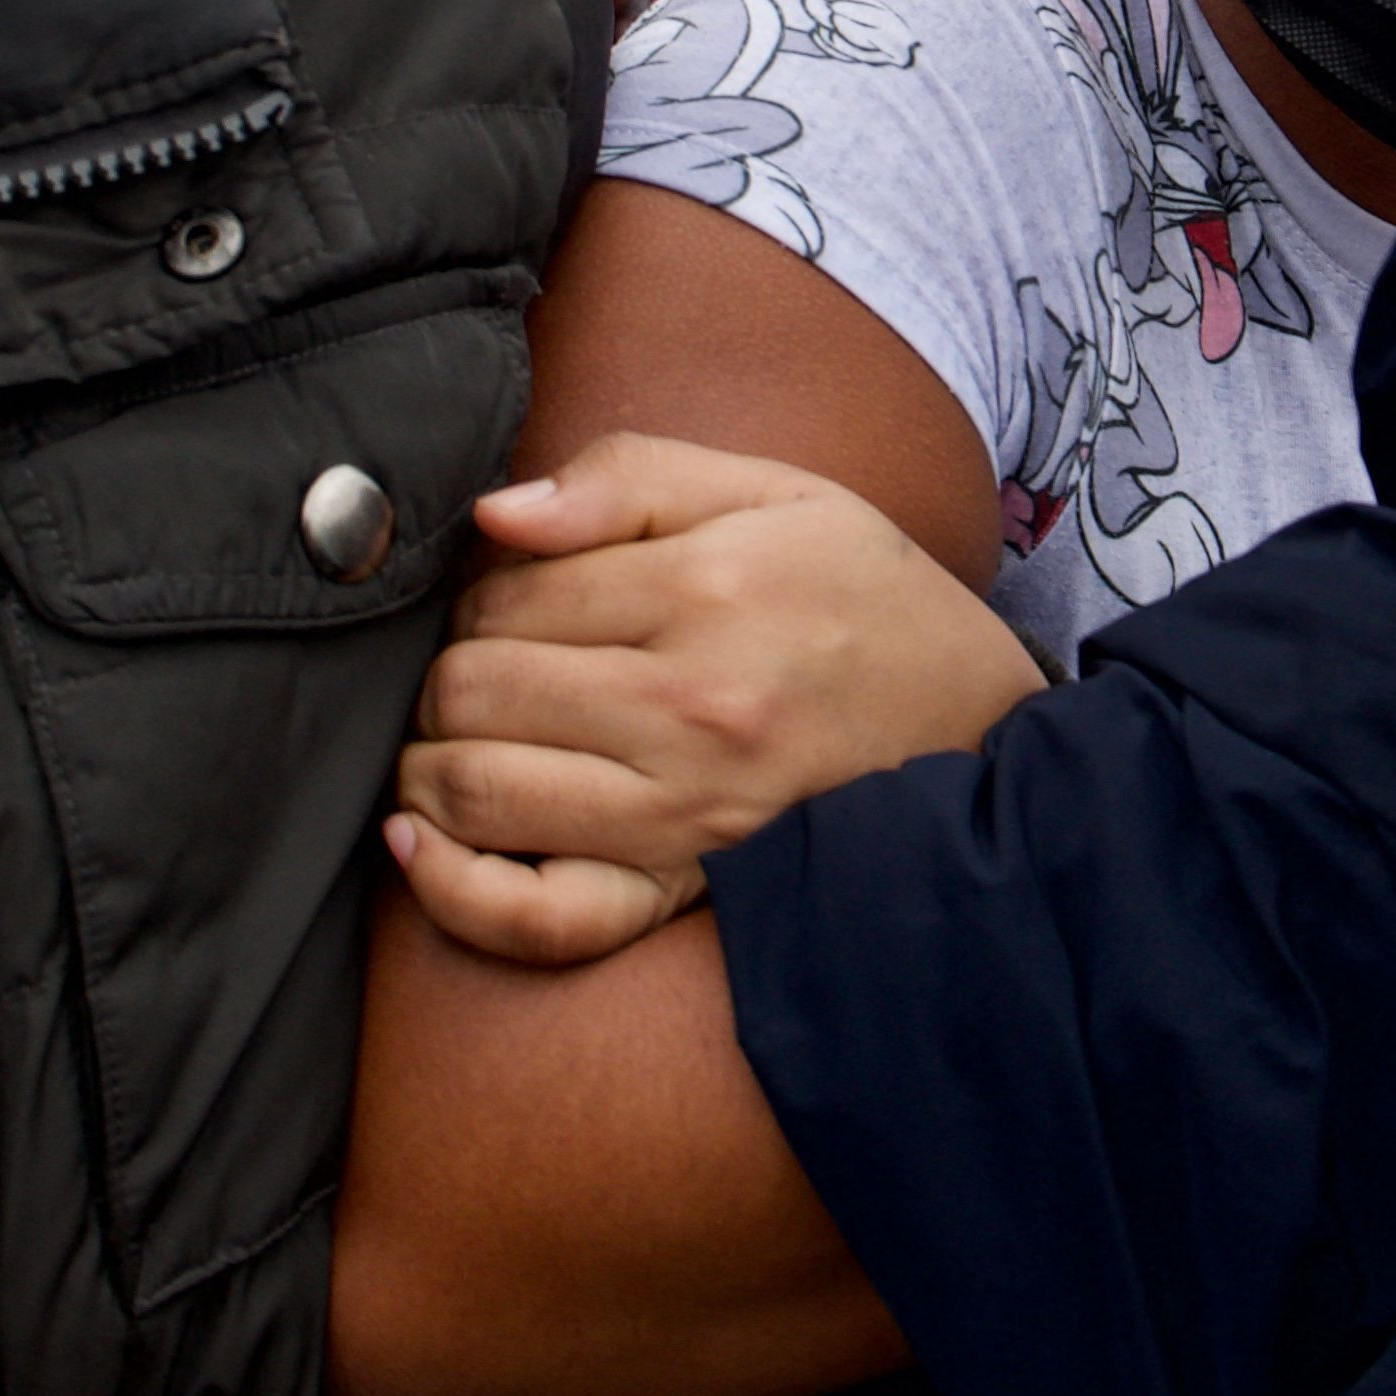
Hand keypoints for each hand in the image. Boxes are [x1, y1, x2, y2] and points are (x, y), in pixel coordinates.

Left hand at [384, 436, 1046, 969]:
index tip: (512, 602)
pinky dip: (457, 890)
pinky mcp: (687, 891)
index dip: (479, 595)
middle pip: (474, 692)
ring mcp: (686, 814)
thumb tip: (494, 516)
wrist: (978, 724)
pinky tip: (416, 844)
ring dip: (428, 764)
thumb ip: (630, 476)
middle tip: (484, 669)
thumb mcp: (774, 492)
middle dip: (446, 675)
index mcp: (708, 590)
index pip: (505, 597)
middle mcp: (691, 709)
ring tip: (451, 740)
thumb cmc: (867, 597)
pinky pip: (544, 919)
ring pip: (479, 792)